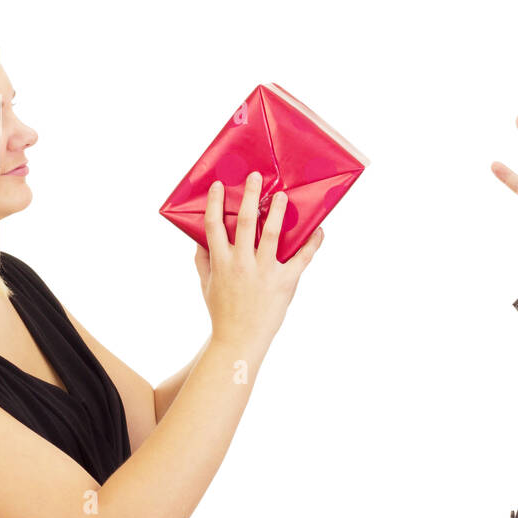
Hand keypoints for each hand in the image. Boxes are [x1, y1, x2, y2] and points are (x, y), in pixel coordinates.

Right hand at [193, 172, 322, 353]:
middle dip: (251, 196)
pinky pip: (302, 258)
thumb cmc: (222, 311)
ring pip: (273, 234)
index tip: (221, 185)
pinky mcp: (286, 282)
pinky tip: (318, 229)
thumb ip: (201, 259)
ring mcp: (265, 272)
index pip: (215, 225)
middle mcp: (242, 264)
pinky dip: (313, 242)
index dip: (217, 203)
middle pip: (247, 222)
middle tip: (256, 177)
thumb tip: (199, 237)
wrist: (239, 340)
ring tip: (282, 195)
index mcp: (221, 262)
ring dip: (279, 212)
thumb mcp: (206, 285)